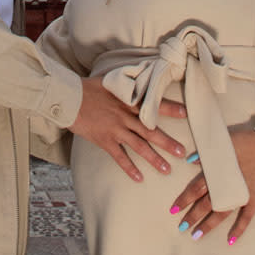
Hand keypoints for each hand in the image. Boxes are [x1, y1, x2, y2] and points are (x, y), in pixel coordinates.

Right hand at [72, 76, 187, 182]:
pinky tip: (139, 178)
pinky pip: (120, 157)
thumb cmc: (88, 87)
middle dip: (167, 142)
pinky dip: (129, 168)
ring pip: (138, 146)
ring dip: (153, 159)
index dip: (169, 108)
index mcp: (127, 100)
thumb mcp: (110, 81)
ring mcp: (115, 129)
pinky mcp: (104, 140)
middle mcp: (124, 116)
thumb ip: (126, 83)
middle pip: (150, 131)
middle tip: (182, 152)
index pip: (152, 104)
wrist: (69, 98)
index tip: (185, 113)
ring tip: (167, 170)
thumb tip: (141, 76)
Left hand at [168, 129, 254, 243]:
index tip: (174, 209)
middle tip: (181, 227)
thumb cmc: (247, 140)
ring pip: (222, 213)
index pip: (196, 188)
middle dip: (192, 216)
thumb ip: (208, 153)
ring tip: (196, 235)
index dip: (185, 199)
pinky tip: (230, 241)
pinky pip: (246, 218)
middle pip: (206, 204)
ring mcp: (242, 194)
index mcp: (218, 171)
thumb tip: (189, 160)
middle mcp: (227, 185)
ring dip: (208, 225)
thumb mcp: (225, 142)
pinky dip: (238, 229)